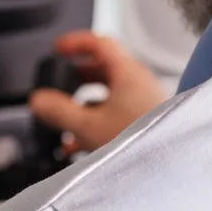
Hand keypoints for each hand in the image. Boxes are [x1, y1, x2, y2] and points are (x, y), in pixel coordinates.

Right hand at [29, 31, 166, 153]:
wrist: (171, 167)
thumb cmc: (143, 142)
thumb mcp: (90, 126)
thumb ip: (60, 111)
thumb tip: (39, 100)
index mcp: (128, 73)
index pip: (99, 43)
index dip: (75, 43)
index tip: (58, 49)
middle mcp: (140, 82)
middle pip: (104, 68)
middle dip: (78, 77)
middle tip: (60, 83)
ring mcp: (146, 101)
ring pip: (111, 94)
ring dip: (87, 103)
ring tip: (68, 118)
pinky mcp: (148, 120)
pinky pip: (119, 112)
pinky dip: (99, 119)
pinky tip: (83, 142)